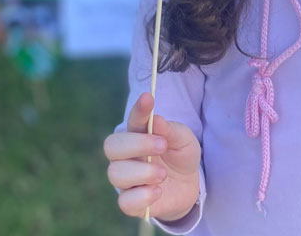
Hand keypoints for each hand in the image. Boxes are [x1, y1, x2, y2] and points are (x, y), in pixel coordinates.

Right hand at [104, 93, 200, 221]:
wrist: (188, 185)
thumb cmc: (181, 155)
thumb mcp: (184, 140)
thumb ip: (171, 130)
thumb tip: (156, 120)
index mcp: (138, 135)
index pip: (132, 120)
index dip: (138, 110)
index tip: (148, 98)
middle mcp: (127, 156)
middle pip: (112, 146)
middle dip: (136, 144)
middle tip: (162, 146)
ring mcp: (127, 180)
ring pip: (115, 174)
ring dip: (142, 172)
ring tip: (163, 174)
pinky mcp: (132, 202)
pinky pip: (125, 202)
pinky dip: (141, 196)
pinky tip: (158, 191)